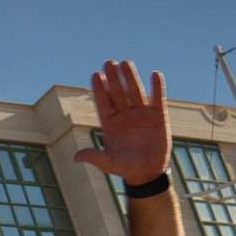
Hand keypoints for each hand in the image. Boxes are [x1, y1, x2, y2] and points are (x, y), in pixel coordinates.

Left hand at [73, 60, 169, 181]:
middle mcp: (125, 116)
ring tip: (126, 63)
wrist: (147, 172)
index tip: (95, 75)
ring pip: (135, 92)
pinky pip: (158, 99)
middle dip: (113, 78)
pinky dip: (157, 88)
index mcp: (111, 124)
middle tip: (108, 62)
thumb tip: (76, 157)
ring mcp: (141, 114)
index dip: (100, 90)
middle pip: (118, 93)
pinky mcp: (158, 116)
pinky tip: (155, 75)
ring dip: (131, 78)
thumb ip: (95, 157)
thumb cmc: (125, 168)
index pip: (104, 103)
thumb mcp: (108, 163)